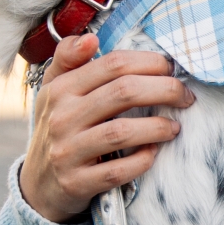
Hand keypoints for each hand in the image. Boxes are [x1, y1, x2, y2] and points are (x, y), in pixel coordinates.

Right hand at [19, 34, 193, 223]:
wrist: (38, 186)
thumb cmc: (59, 128)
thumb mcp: (54, 90)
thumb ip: (69, 58)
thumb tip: (91, 38)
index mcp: (60, 89)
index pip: (113, 64)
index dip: (150, 63)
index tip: (171, 69)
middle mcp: (62, 117)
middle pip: (123, 92)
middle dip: (165, 90)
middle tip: (185, 96)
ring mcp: (67, 152)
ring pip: (121, 132)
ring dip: (157, 127)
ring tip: (174, 127)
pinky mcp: (76, 183)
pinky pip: (117, 171)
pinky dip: (141, 160)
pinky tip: (153, 153)